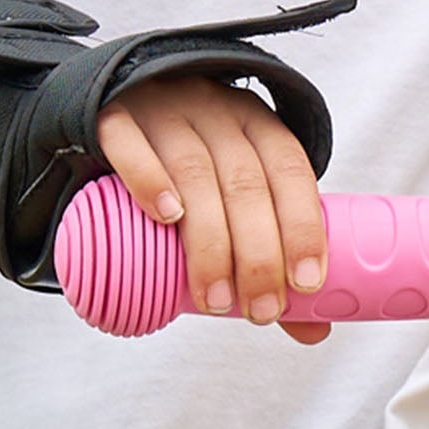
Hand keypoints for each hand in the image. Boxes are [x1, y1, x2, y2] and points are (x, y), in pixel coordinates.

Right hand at [97, 75, 330, 345]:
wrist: (123, 100)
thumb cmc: (193, 162)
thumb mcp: (235, 190)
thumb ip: (270, 253)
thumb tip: (314, 328)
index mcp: (256, 122)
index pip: (290, 168)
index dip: (302, 224)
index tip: (307, 284)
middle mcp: (216, 111)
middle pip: (245, 181)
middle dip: (259, 252)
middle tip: (261, 310)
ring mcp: (164, 111)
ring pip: (194, 173)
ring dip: (210, 242)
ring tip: (217, 301)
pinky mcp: (114, 118)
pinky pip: (131, 144)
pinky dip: (150, 181)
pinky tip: (166, 218)